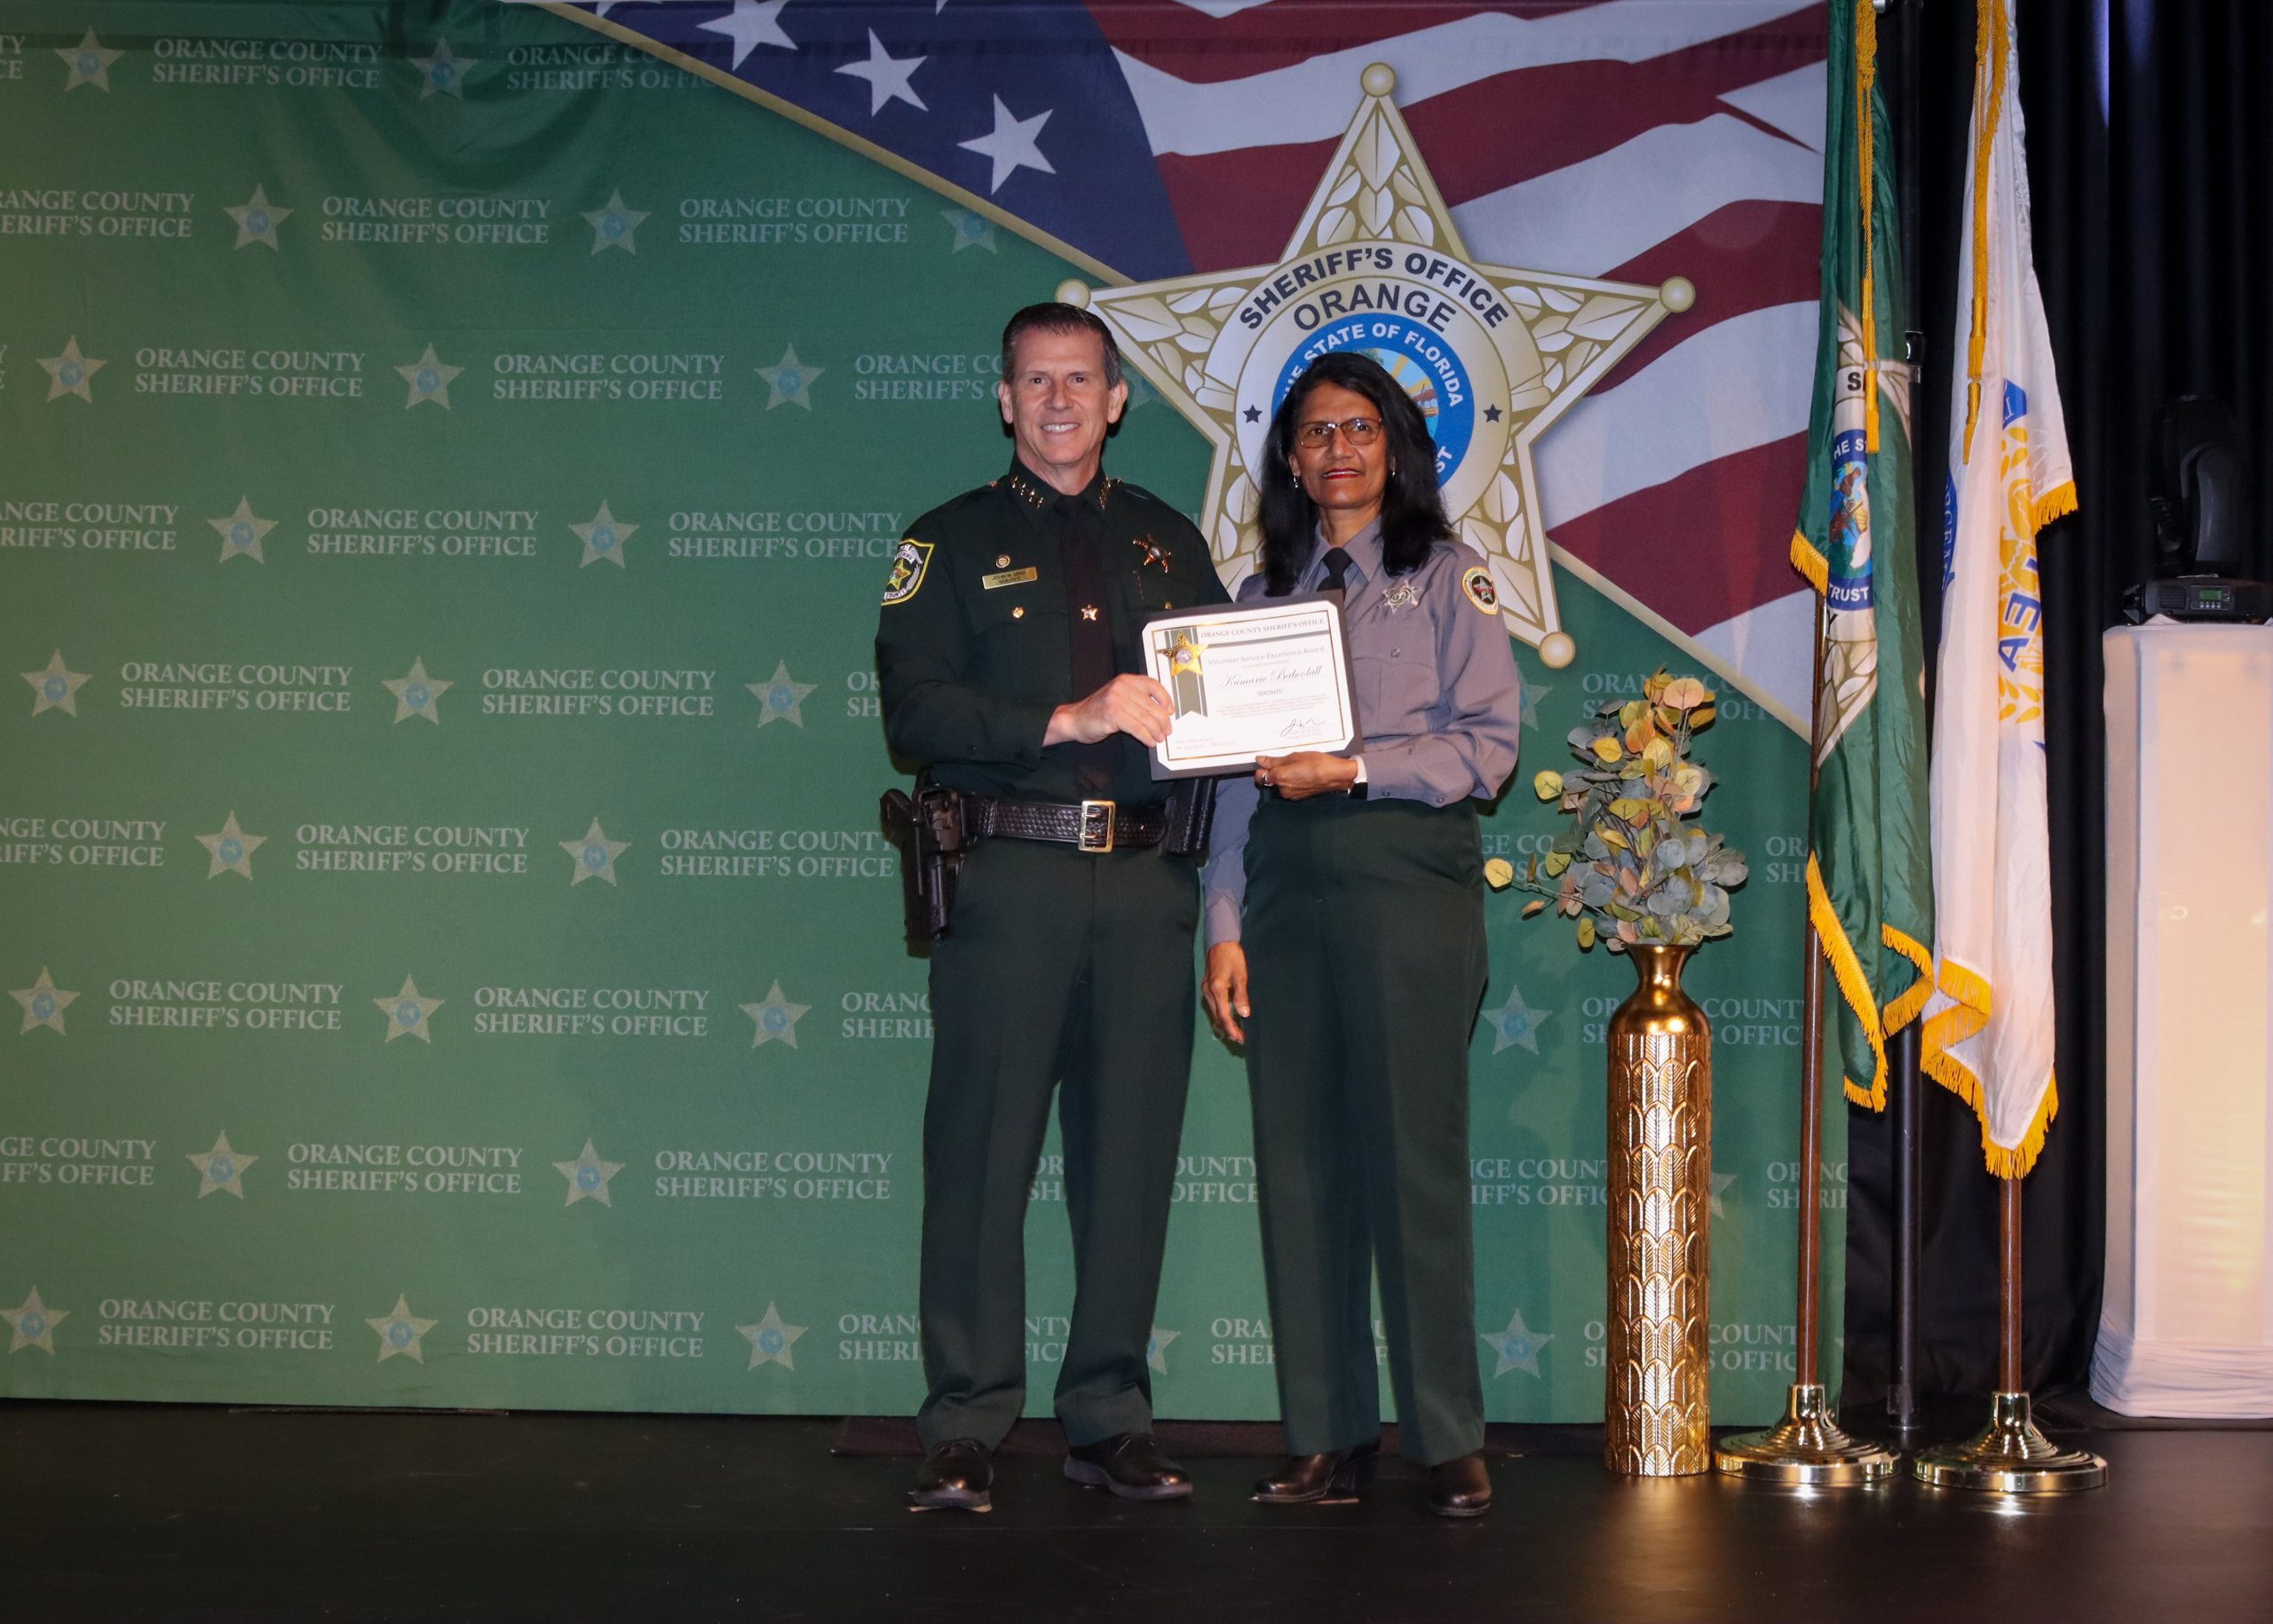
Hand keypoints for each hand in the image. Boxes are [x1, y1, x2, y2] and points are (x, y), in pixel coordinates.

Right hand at [1046, 674, 1175, 746]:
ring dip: (1156, 731)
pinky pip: (1136, 727)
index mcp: (1125, 680)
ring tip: (1160, 739)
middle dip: (1163, 721)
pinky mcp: (1112, 714)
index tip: (1170, 711)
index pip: (1153, 684)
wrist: (1074, 719)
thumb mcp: (1118, 698)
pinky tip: (1149, 742)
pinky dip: (1146, 737)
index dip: (1165, 698)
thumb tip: (1162, 712)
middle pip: (1152, 705)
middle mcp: (1121, 687)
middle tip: (1167, 731)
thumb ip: (1136, 699)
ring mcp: (1116, 699)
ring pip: (1146, 718)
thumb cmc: (1097, 711)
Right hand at [1203, 942, 1249, 1044]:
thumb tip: (1244, 1014)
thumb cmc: (1232, 957)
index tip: (1241, 1038)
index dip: (1232, 1028)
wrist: (1220, 943)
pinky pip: (1214, 1006)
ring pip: (1214, 1012)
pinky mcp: (1207, 987)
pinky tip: (1229, 1018)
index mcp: (1216, 989)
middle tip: (1241, 1039)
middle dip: (1228, 1029)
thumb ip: (1241, 996)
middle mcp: (1208, 992)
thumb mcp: (1241, 976)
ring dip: (1225, 1023)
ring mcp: (1206, 990)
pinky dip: (1221, 1014)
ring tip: (1236, 1032)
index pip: (1223, 1015)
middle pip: (1217, 1017)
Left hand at [1255, 752, 1358, 799]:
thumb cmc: (1316, 762)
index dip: (1262, 768)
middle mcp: (1282, 790)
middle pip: (1268, 782)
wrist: (1335, 776)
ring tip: (1295, 768)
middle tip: (1283, 763)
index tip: (1268, 762)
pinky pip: (1288, 789)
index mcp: (1279, 778)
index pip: (1259, 776)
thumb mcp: (1294, 756)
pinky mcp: (1298, 798)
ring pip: (1279, 786)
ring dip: (1282, 778)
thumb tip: (1259, 760)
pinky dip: (1290, 783)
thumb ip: (1275, 761)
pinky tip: (1300, 775)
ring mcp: (1290, 795)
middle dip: (1272, 774)